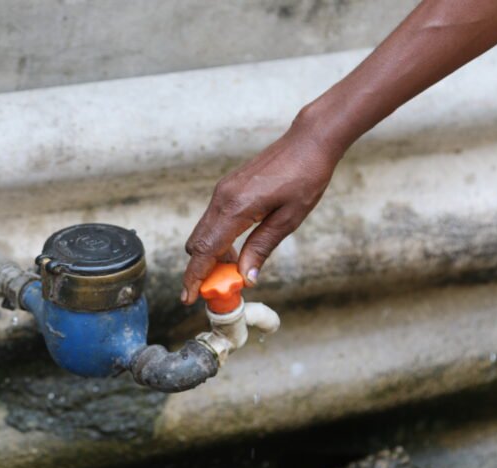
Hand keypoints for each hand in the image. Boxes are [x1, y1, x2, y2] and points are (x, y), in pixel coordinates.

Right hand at [181, 110, 343, 303]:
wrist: (308, 141)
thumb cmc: (305, 177)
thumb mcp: (288, 219)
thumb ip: (261, 248)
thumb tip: (246, 278)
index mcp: (236, 207)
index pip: (206, 250)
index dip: (195, 277)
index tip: (188, 298)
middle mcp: (222, 198)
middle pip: (197, 243)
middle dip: (201, 270)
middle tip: (219, 289)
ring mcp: (223, 191)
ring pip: (203, 233)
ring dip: (211, 255)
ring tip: (235, 270)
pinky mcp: (228, 189)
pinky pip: (213, 221)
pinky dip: (217, 240)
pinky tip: (238, 249)